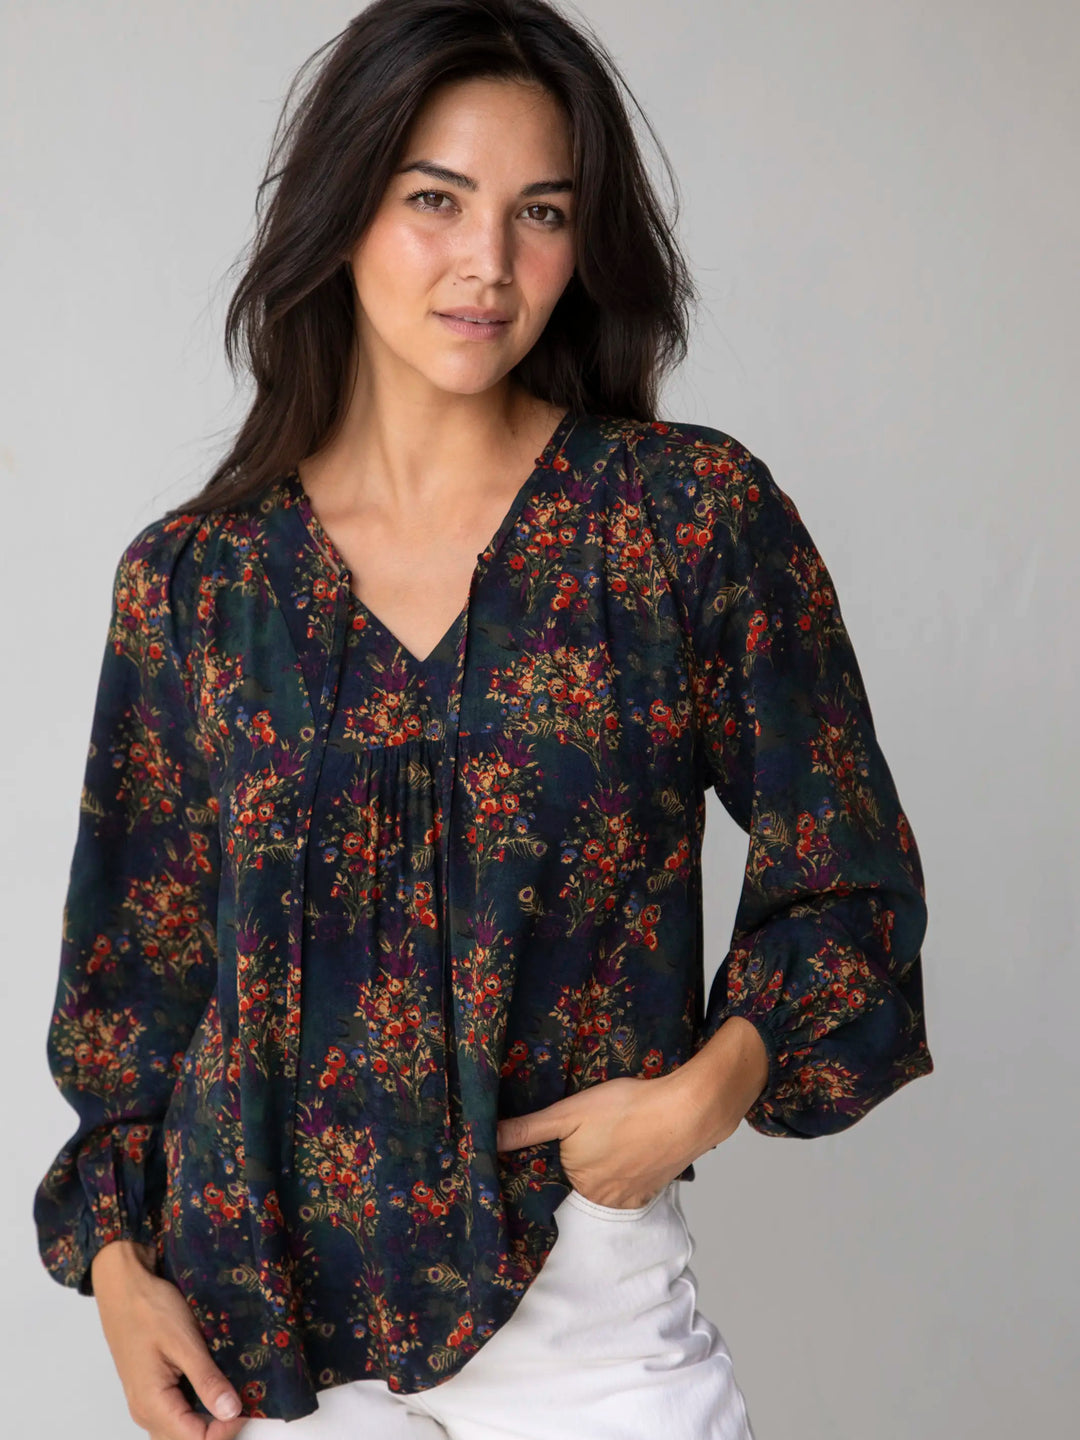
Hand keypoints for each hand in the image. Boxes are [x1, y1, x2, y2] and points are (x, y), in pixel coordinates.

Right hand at [90, 1239, 247, 1439]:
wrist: (123, 1287)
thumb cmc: (149, 1309)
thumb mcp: (184, 1341)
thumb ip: (207, 1380)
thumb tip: (231, 1411)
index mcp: (152, 1404)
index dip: (226, 1430)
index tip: (248, 1405)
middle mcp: (145, 1412)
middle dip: (218, 1430)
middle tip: (244, 1401)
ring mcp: (145, 1403)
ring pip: (179, 1432)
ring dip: (207, 1423)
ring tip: (232, 1397)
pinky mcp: (149, 1391)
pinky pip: (173, 1416)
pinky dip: (195, 1412)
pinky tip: (212, 1391)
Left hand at [496, 1072, 704, 1208]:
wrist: (684, 1112)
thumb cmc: (626, 1108)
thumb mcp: (570, 1111)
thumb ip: (529, 1129)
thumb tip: (490, 1138)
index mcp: (577, 1184)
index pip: (555, 1179)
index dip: (554, 1162)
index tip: (560, 1146)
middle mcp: (603, 1201)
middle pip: (581, 1185)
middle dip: (581, 1165)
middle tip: (591, 1136)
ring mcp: (631, 1199)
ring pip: (606, 1187)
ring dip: (605, 1170)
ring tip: (610, 1142)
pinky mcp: (653, 1190)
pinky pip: (631, 1188)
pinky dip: (628, 1173)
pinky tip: (630, 1150)